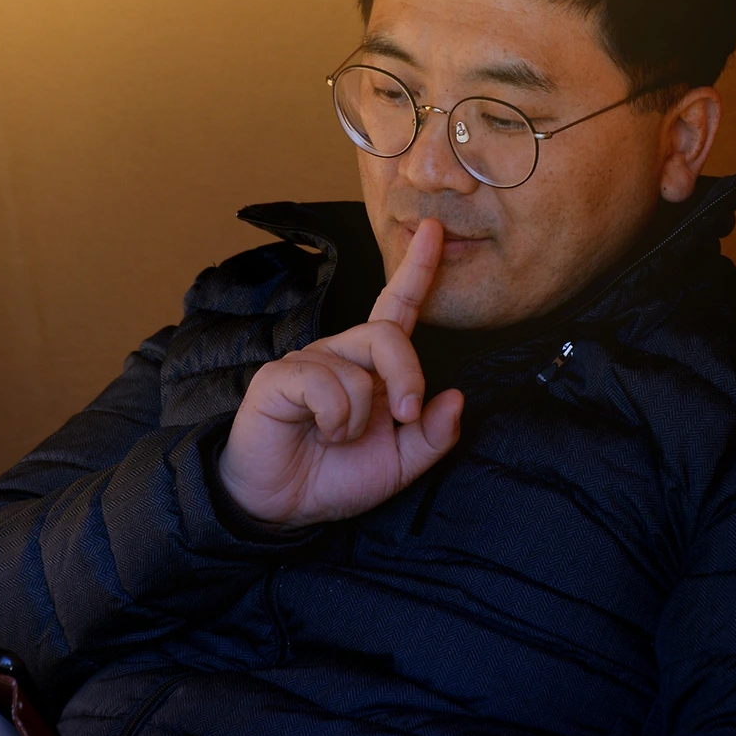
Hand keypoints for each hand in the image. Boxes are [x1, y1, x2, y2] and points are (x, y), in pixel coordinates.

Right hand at [217, 217, 463, 528]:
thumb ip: (433, 436)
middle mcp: (342, 354)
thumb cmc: (336, 477)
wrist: (283, 505)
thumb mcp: (400, 465)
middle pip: (388, 335)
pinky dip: (333, 419)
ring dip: (356, 420)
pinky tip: (317, 431)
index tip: (434, 229)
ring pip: (357, 371)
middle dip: (407, 376)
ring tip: (335, 438)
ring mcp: (309, 362)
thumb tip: (455, 398)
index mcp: (373, 367)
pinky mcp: (280, 377)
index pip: (398, 306)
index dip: (418, 268)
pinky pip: (324, 385)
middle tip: (405, 416)